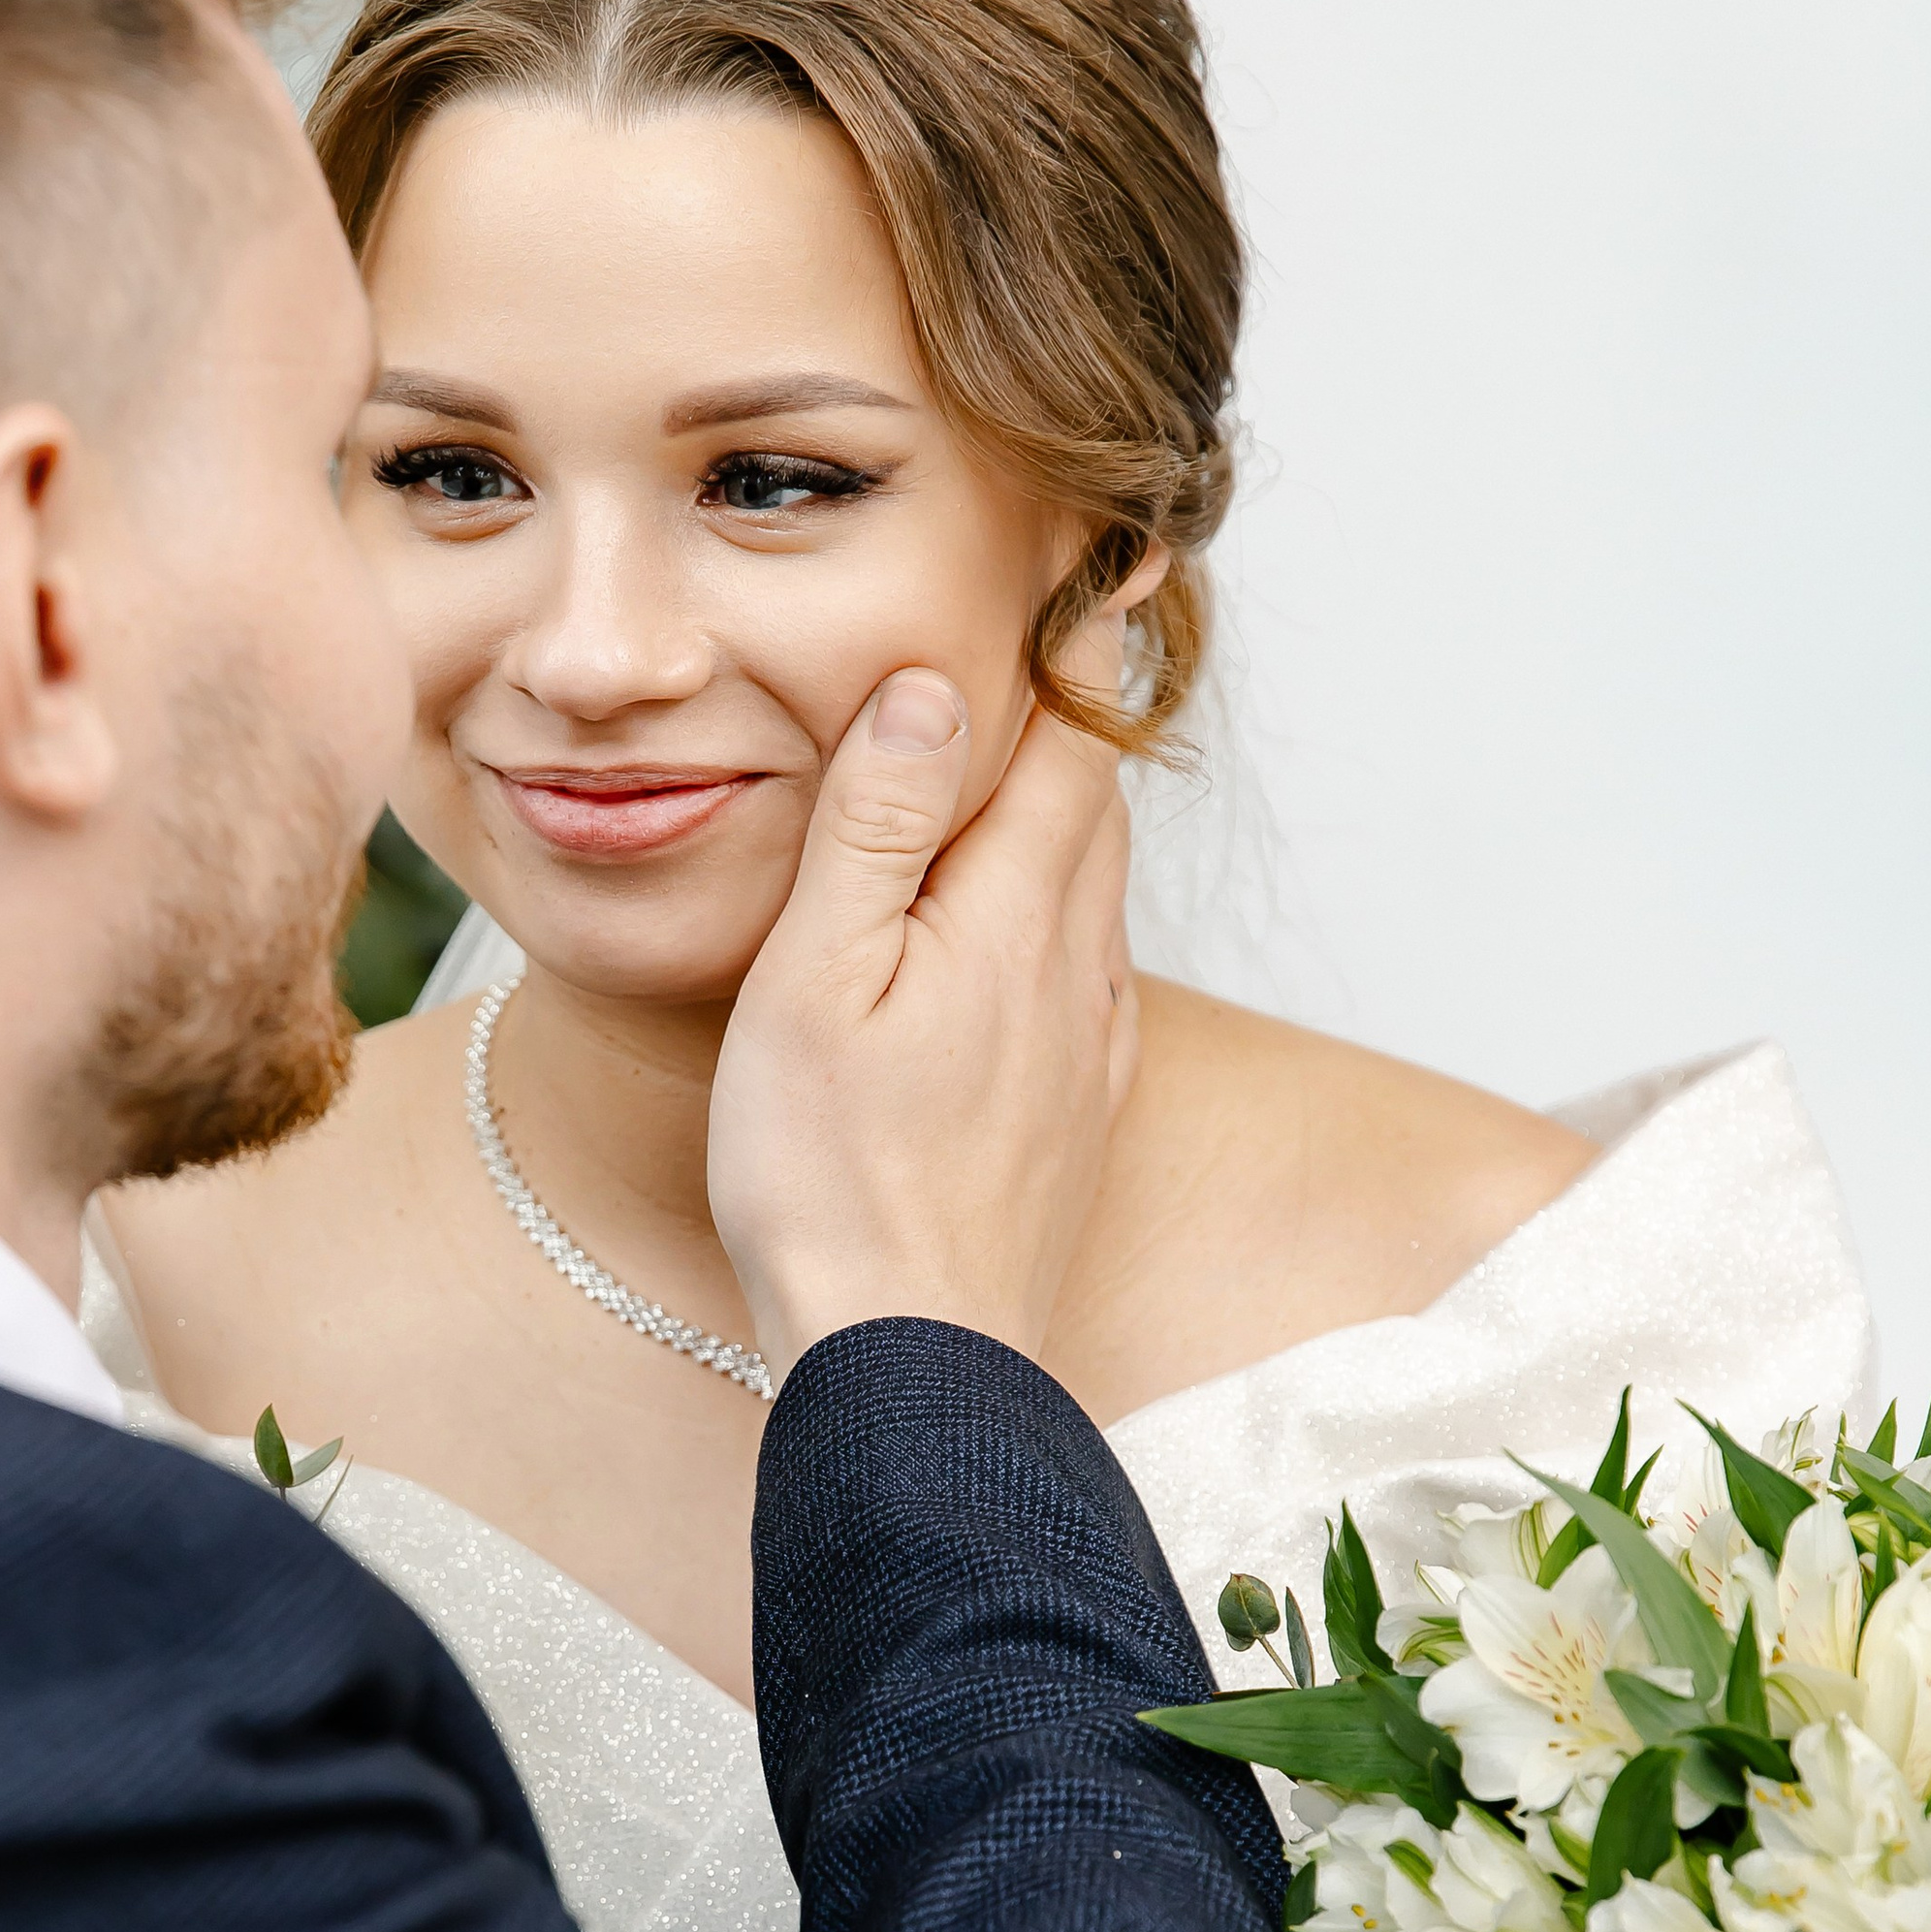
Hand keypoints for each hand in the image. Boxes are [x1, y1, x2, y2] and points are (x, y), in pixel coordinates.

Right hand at [707, 632, 1135, 1381]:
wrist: (914, 1366)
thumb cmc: (833, 1185)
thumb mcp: (814, 982)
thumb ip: (877, 828)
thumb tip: (937, 690)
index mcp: (1012, 921)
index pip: (1073, 748)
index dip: (1086, 654)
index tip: (1115, 565)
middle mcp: (1076, 977)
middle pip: (1094, 814)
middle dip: (1074, 727)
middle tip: (1059, 645)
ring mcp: (1088, 1055)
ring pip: (1095, 899)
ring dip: (1066, 824)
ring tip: (1028, 770)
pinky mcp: (1078, 1122)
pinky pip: (1088, 984)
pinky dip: (1059, 924)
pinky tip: (1018, 943)